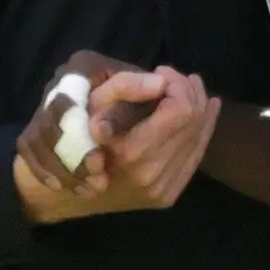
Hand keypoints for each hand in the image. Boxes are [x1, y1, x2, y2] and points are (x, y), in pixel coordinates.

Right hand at [15, 53, 208, 217]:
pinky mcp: (166, 197)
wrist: (67, 192)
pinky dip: (202, 132)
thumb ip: (124, 86)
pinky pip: (196, 159)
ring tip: (188, 91)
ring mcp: (160, 189)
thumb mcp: (89, 102)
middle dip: (190, 93)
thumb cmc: (75, 138)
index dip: (177, 83)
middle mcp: (150, 173)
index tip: (161, 71)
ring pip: (199, 139)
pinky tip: (203, 113)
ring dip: (199, 110)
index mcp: (130, 149)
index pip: (180, 108)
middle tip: (177, 79)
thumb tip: (161, 82)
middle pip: (194, 121)